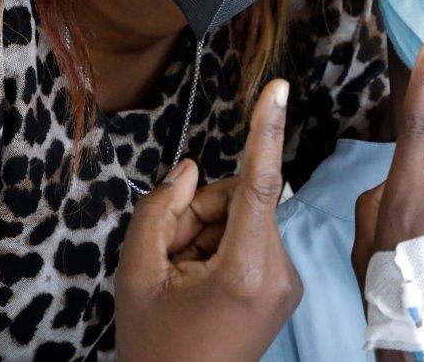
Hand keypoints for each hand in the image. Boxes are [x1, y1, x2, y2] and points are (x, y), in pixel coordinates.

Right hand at [115, 79, 301, 361]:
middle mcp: (279, 273)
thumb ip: (159, 212)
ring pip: (243, 218)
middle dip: (199, 213)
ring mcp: (288, 282)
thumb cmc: (155, 346)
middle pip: (240, 201)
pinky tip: (198, 282)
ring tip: (180, 276)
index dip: (266, 130)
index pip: (260, 184)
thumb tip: (191, 170)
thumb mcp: (136, 275)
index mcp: (246, 271)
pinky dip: (220, 248)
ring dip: (206, 233)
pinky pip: (251, 240)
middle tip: (168, 253)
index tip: (279, 88)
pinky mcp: (285, 287)